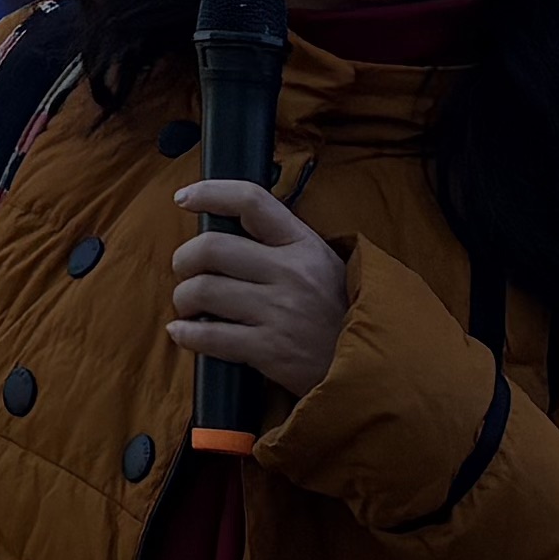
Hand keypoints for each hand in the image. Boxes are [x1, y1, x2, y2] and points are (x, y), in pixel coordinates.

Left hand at [170, 178, 350, 399]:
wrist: (375, 367)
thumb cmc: (339, 312)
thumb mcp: (322, 263)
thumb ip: (281, 243)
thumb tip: (224, 228)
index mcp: (304, 244)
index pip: (251, 201)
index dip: (210, 192)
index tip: (184, 197)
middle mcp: (291, 273)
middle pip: (212, 247)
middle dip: (184, 259)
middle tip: (184, 270)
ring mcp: (280, 312)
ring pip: (203, 291)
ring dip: (184, 298)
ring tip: (188, 305)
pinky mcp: (270, 350)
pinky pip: (210, 336)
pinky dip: (187, 334)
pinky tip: (184, 332)